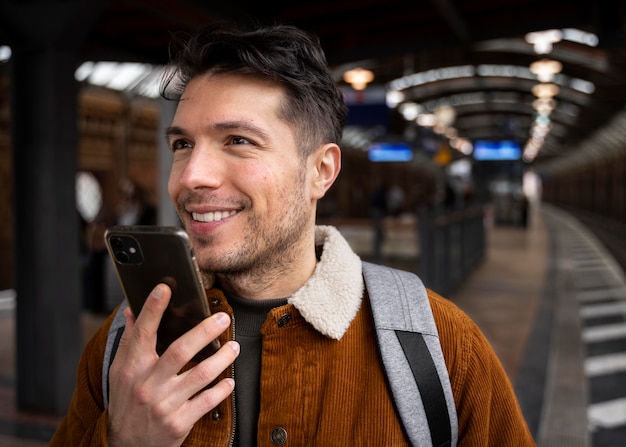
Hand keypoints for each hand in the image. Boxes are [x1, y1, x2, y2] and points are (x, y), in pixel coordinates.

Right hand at [107, 283, 238, 446]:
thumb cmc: (126, 403)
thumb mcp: (120, 372)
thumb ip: (129, 340)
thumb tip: (131, 310)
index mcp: (132, 368)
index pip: (143, 333)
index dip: (153, 309)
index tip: (164, 288)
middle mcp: (148, 385)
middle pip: (179, 351)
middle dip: (204, 331)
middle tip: (222, 318)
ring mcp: (164, 405)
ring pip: (199, 375)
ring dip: (222, 359)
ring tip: (234, 347)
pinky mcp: (179, 423)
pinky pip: (206, 402)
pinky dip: (221, 390)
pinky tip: (230, 380)